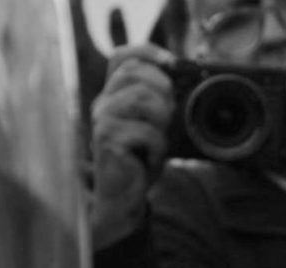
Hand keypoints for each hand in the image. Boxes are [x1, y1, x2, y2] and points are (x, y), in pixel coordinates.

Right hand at [90, 44, 176, 249]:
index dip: (148, 52)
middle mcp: (103, 103)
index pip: (122, 56)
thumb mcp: (154, 124)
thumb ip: (161, 100)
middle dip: (162, 90)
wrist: (123, 196)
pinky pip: (145, 131)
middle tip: (167, 119)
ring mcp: (102, 121)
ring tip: (158, 139)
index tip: (174, 64)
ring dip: (161, 119)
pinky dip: (157, 147)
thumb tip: (183, 74)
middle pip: (134, 72)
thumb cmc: (140, 160)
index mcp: (113, 95)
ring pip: (141, 97)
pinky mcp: (107, 140)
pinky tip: (150, 159)